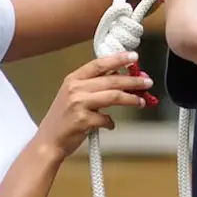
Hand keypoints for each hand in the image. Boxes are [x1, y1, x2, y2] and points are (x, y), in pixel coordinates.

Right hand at [34, 52, 153, 161]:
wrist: (48, 140)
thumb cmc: (65, 117)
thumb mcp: (75, 94)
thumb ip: (95, 84)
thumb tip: (123, 75)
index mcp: (74, 79)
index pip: (99, 63)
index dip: (118, 58)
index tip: (134, 56)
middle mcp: (75, 88)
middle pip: (112, 80)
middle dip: (133, 81)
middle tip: (148, 82)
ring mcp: (78, 104)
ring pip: (113, 96)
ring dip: (131, 99)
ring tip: (141, 101)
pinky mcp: (82, 120)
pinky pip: (106, 118)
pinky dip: (111, 122)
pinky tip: (110, 124)